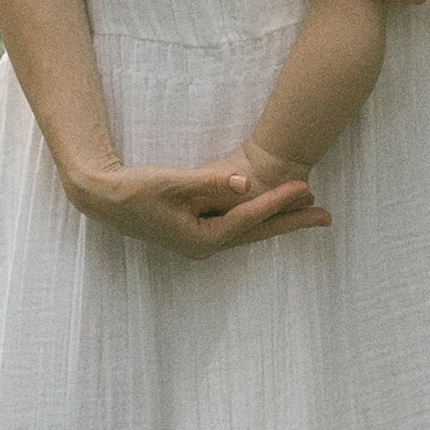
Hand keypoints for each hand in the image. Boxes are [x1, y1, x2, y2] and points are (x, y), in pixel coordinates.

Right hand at [57, 156, 330, 252]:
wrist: (103, 198)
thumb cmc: (134, 191)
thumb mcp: (173, 183)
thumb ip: (209, 184)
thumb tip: (246, 184)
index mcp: (201, 239)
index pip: (249, 219)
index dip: (278, 202)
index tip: (305, 187)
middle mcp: (205, 246)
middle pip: (258, 233)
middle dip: (292, 222)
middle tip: (327, 215)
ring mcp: (201, 241)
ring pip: (249, 231)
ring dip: (278, 221)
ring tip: (310, 213)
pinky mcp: (196, 231)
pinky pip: (236, 225)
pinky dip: (257, 217)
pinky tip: (270, 213)